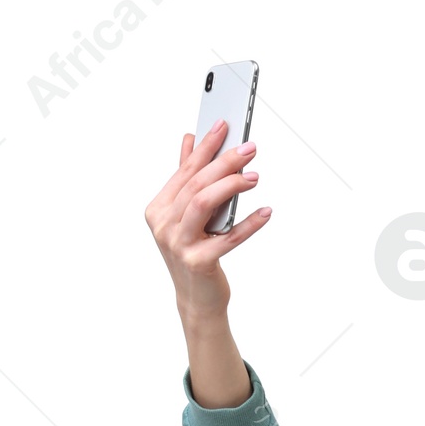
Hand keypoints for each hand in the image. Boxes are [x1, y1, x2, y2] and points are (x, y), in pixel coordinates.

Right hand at [145, 117, 270, 313]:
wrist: (196, 300)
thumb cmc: (194, 255)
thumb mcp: (187, 216)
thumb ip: (186, 180)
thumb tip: (190, 141)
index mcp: (159, 208)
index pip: (185, 170)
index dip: (206, 146)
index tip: (224, 125)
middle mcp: (163, 224)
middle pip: (195, 184)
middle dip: (224, 162)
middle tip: (249, 149)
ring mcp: (178, 244)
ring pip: (204, 203)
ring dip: (231, 186)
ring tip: (254, 177)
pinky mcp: (197, 263)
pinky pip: (227, 238)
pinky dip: (248, 224)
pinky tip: (265, 212)